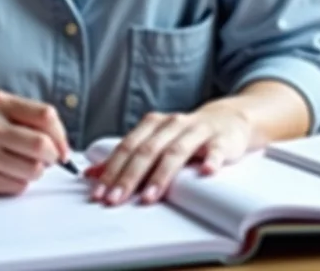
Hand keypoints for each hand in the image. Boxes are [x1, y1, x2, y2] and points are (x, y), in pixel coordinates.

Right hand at [0, 91, 71, 194]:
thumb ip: (23, 117)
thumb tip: (59, 141)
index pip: (46, 116)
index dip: (60, 135)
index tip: (62, 147)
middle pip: (43, 146)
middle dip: (53, 158)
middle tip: (48, 161)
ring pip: (33, 170)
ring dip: (34, 173)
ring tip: (19, 166)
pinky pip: (16, 186)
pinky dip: (18, 183)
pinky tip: (4, 175)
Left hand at [85, 106, 255, 205]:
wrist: (228, 119)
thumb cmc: (186, 135)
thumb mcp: (155, 141)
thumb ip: (126, 157)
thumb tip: (91, 175)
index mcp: (153, 124)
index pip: (128, 147)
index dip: (112, 170)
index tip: (100, 192)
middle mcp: (173, 124)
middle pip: (148, 150)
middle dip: (129, 177)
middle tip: (116, 199)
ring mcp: (198, 131)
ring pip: (177, 151)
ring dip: (161, 175)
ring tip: (149, 197)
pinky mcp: (222, 140)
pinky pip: (216, 149)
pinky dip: (211, 160)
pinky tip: (206, 172)